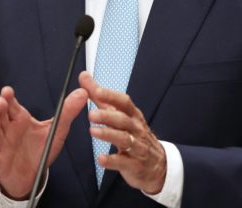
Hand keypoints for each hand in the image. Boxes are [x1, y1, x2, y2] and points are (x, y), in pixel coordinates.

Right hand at [0, 86, 87, 198]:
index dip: (9, 98)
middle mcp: (8, 130)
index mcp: (20, 119)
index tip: (8, 91)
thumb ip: (68, 111)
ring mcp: (2, 146)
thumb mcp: (56, 129)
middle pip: (0, 116)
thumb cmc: (40, 149)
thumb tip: (83, 92)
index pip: (12, 105)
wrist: (33, 176)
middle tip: (1, 101)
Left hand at [79, 71, 166, 193]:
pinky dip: (112, 160)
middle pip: (123, 120)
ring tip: (93, 131)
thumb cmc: (135, 135)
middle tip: (91, 114)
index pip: (124, 102)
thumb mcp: (120, 114)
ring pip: (124, 139)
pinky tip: (101, 158)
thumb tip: (84, 77)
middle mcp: (136, 129)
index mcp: (132, 115)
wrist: (158, 165)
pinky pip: (123, 162)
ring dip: (108, 134)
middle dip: (107, 116)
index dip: (111, 96)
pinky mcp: (134, 165)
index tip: (96, 90)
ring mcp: (136, 147)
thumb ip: (100, 96)